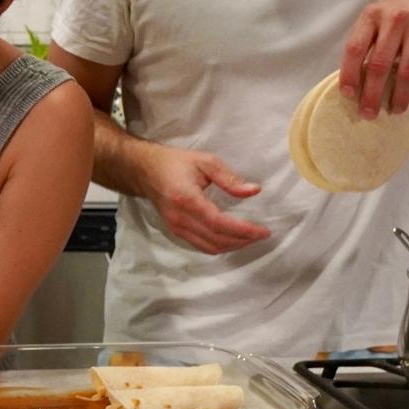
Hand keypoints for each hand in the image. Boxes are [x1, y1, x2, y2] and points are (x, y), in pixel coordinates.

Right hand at [137, 143, 268, 254]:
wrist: (145, 171)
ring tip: (251, 237)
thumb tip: (254, 191)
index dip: (243, 230)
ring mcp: (176, 227)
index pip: (219, 223)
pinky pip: (201, 246)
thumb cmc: (175, 163)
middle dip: (243, 240)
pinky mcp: (176, 231)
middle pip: (217, 239)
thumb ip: (229, 178)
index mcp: (187, 199)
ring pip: (210, 247)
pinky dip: (220, 246)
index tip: (263, 231)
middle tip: (262, 234)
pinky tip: (232, 239)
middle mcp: (180, 218)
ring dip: (233, 246)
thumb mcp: (205, 161)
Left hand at [340, 0, 408, 118]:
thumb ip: (367, 41)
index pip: (355, 48)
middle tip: (368, 113)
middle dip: (373, 94)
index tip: (348, 94)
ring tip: (394, 110)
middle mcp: (396, 19)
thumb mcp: (380, 17)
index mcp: (373, 14)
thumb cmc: (404, 14)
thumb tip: (354, 81)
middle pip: (380, 65)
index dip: (350, 74)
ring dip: (399, 97)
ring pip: (407, 72)